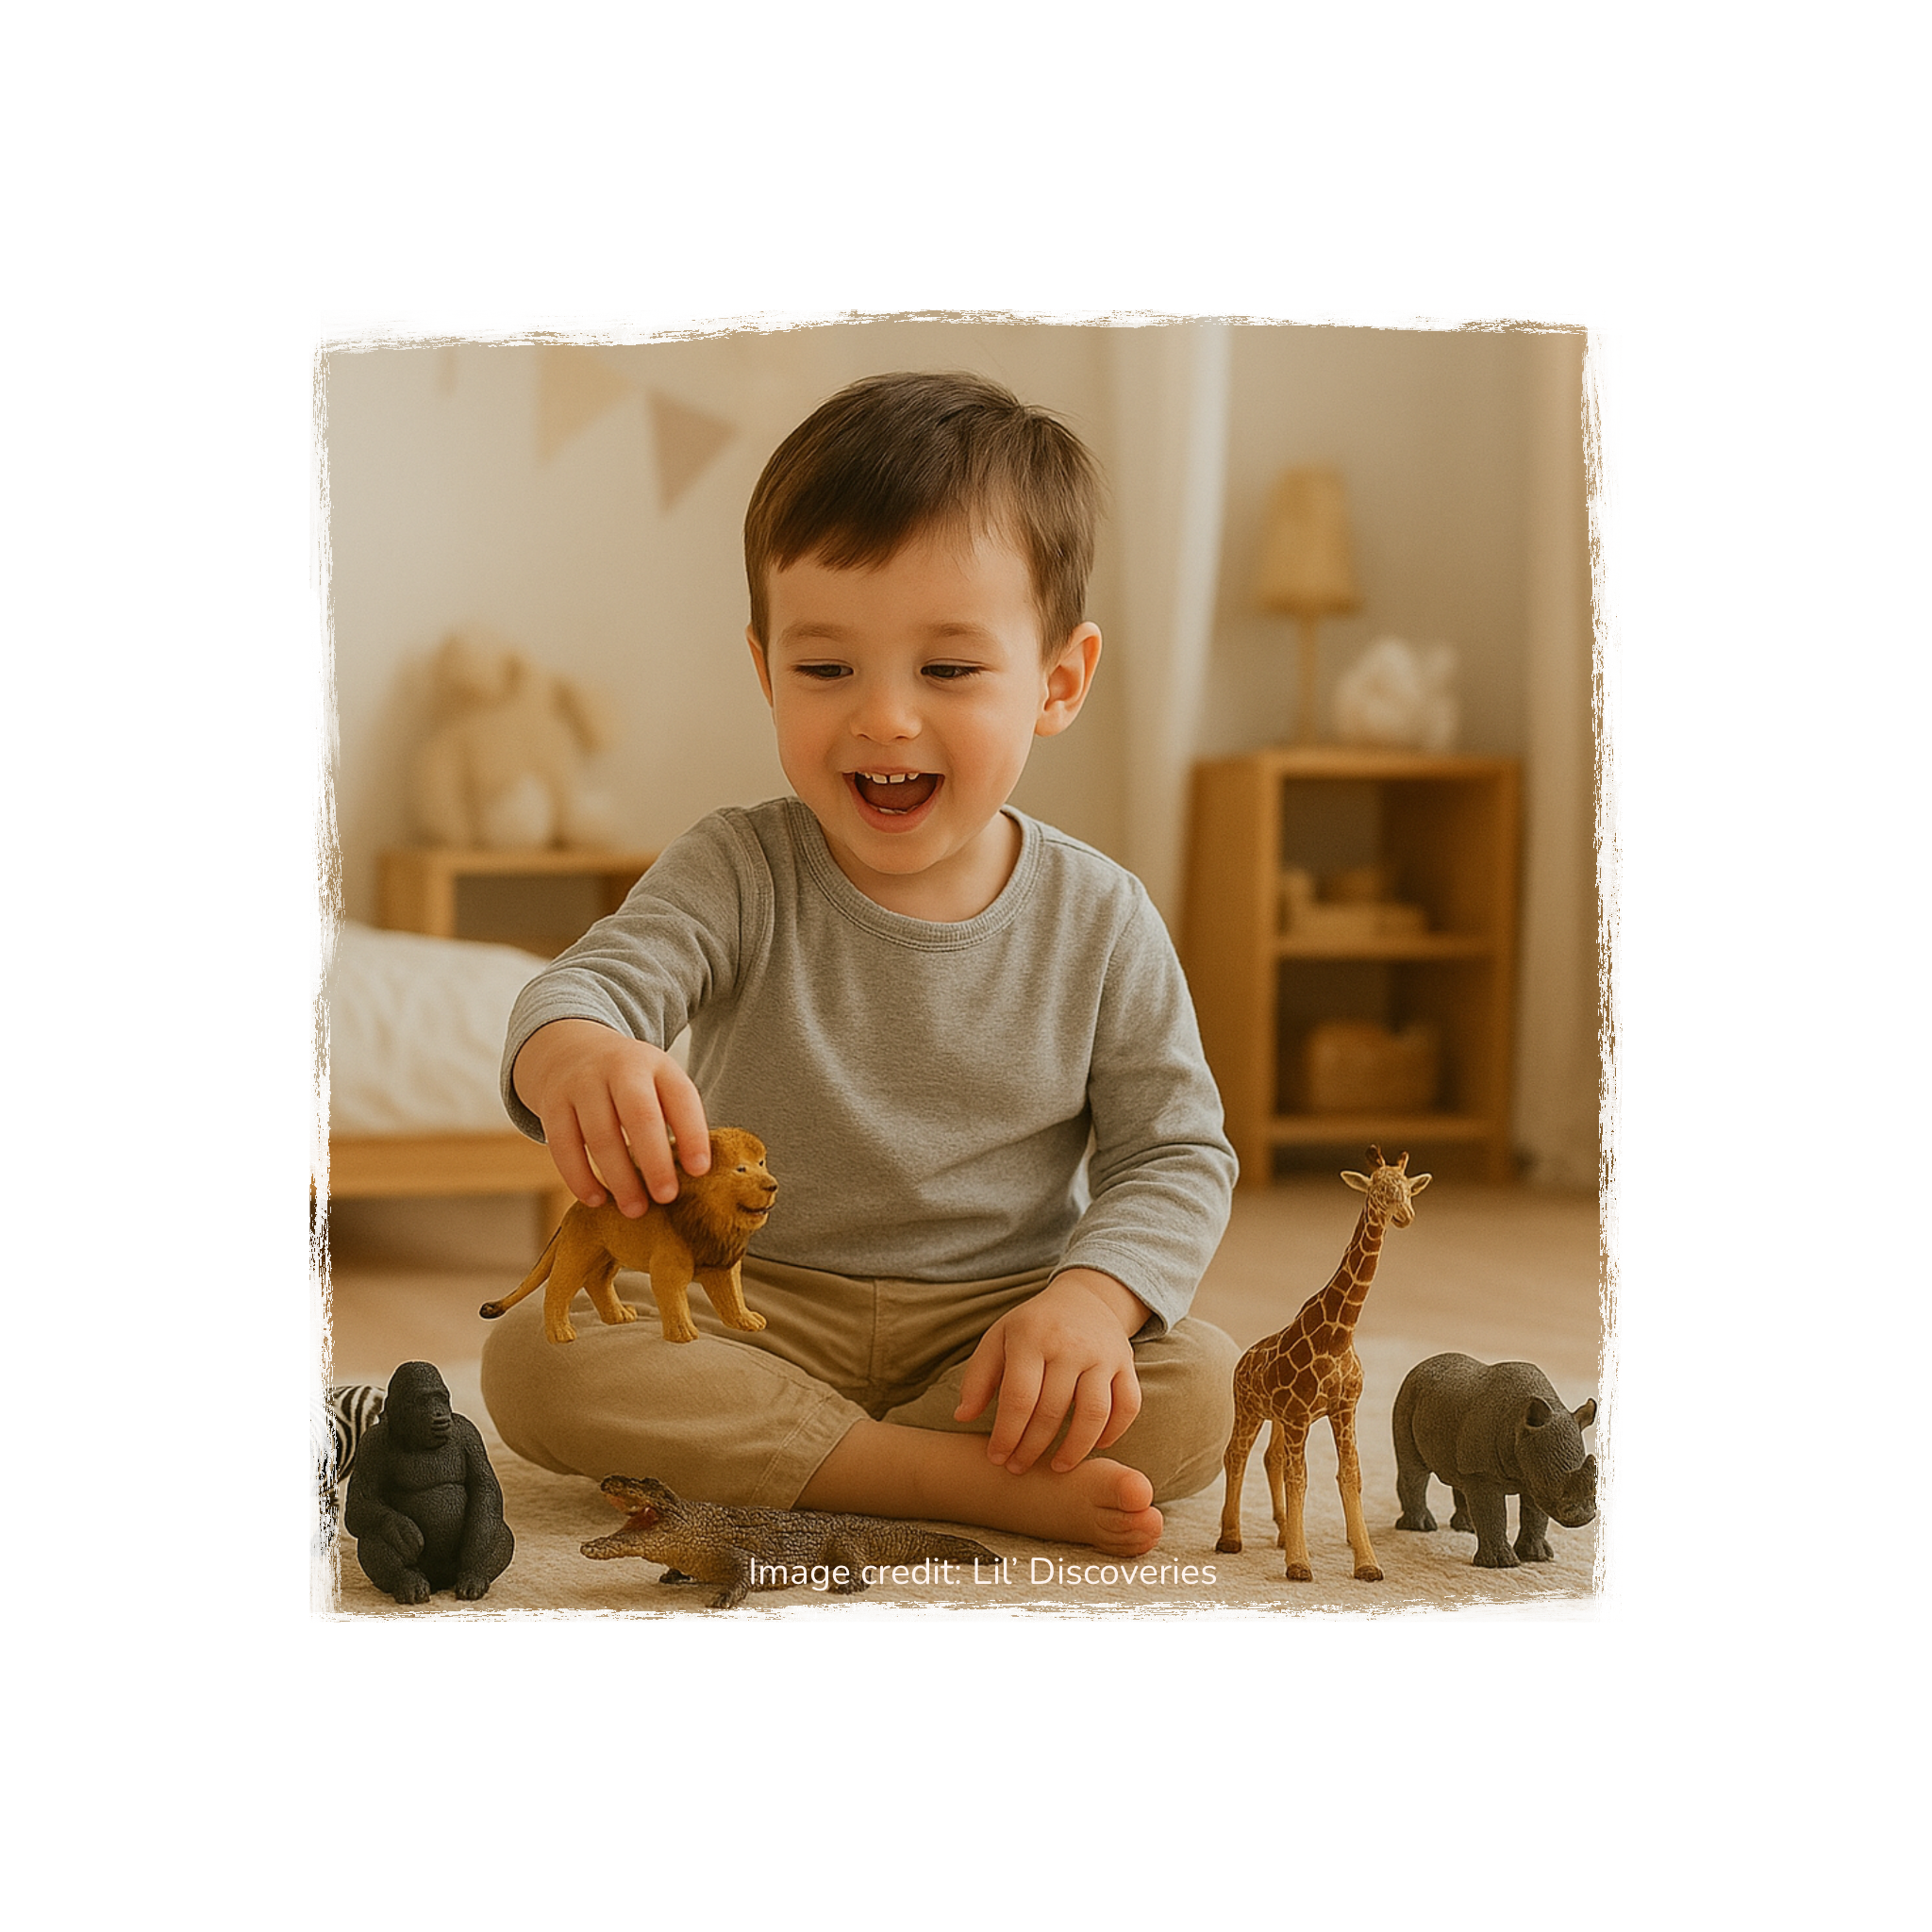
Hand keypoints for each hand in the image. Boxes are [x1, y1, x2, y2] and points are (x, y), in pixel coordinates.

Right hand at [511, 1018, 709, 1216]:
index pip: (681, 1097)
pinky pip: (564, 1146)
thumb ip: (674, 1118)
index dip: (693, 1135)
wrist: (570, 1050)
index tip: (700, 1171)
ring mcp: (582, 1084)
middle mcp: (619, 1069)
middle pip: (639, 1116)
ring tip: (635, 1209)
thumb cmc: (628, 1084)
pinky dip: (580, 1178)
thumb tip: (690, 1175)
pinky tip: (596, 1199)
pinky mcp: (552, 1104)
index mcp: (656, 1065)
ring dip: (619, 1178)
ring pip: (600, 1136)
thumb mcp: (657, 1082)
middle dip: (655, 1161)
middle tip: (667, 1198)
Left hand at [953, 1270, 1147, 1475]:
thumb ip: (978, 1377)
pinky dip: (1114, 1432)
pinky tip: (1095, 1446)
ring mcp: (1103, 1354)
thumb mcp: (998, 1339)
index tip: (997, 1457)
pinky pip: (1128, 1406)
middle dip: (1032, 1448)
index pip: (1019, 1398)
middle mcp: (1069, 1345)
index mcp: (1031, 1337)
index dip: (1007, 1435)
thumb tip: (961, 1417)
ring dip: (1075, 1449)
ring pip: (1094, 1413)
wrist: (1085, 1298)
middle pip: (1052, 1410)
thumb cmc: (1033, 1326)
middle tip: (1019, 1468)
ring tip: (1057, 1468)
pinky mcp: (1127, 1364)